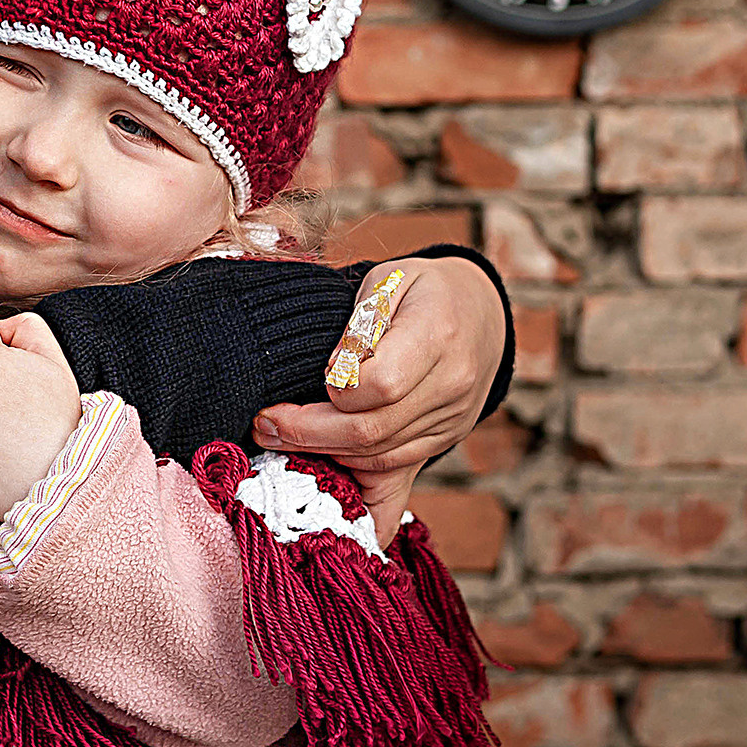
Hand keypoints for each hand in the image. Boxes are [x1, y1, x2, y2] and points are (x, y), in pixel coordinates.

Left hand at [253, 256, 505, 536]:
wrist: (481, 312)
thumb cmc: (423, 289)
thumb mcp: (387, 281)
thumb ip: (358, 326)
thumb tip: (332, 373)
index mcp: (438, 333)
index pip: (381, 383)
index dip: (337, 387)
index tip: (314, 377)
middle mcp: (452, 383)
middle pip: (372, 429)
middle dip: (308, 432)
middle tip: (265, 424)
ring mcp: (452, 418)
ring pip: (378, 454)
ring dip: (321, 452)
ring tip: (278, 437)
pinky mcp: (445, 438)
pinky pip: (393, 465)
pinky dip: (352, 465)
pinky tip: (318, 459)